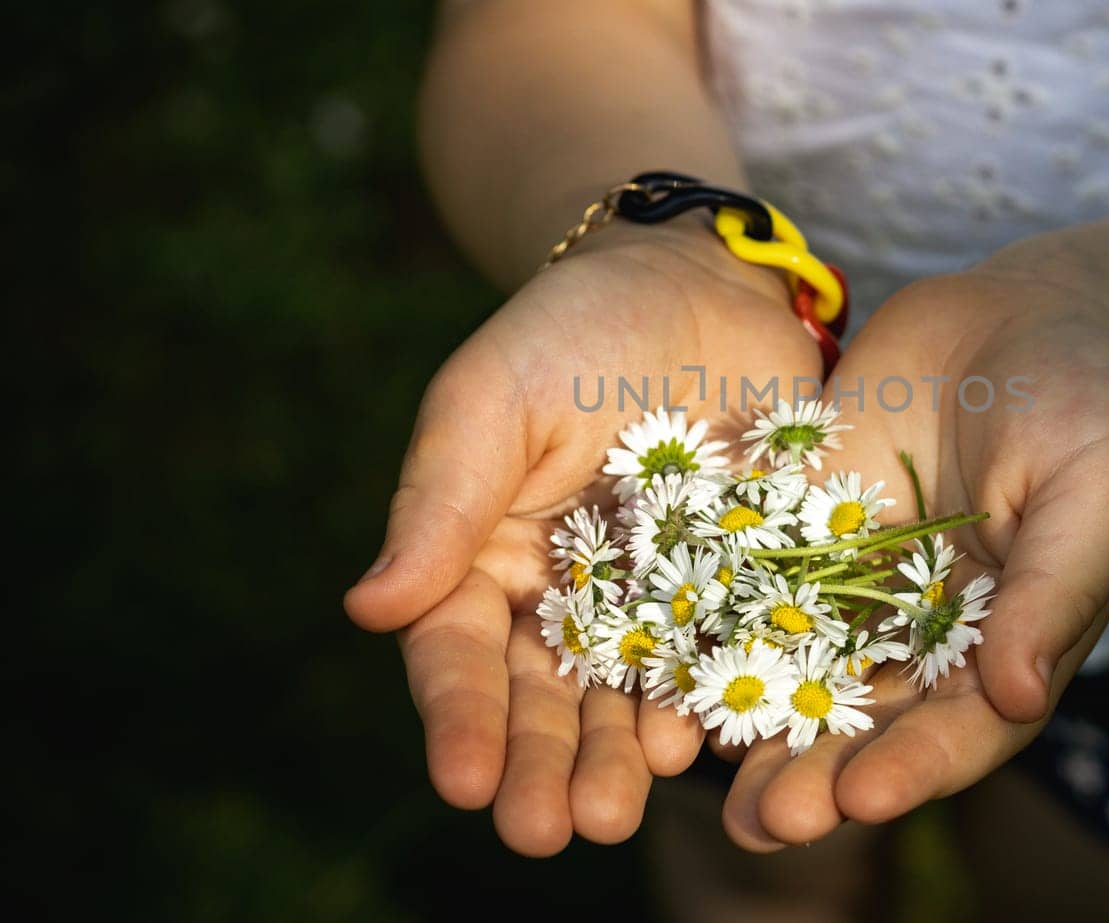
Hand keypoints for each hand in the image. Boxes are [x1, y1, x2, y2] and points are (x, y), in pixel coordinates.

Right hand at [344, 216, 819, 854]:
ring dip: (619, 760)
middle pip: (544, 698)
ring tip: (619, 812)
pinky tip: (706, 745)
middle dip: (541, 766)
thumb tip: (366, 607)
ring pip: (628, 696)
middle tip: (546, 831)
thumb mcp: (494, 396)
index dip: (460, 720)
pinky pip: (721, 656)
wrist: (699, 284)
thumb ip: (442, 497)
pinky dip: (711, 703)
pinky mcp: (735, 584)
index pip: (460, 655)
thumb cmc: (574, 327)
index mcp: (486, 557)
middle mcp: (566, 595)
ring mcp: (654, 597)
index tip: (464, 781)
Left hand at [719, 237, 1108, 849]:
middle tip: (761, 823)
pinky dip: (714, 617)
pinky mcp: (803, 522)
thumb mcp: (1094, 489)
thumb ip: (1055, 590)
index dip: (915, 770)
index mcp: (1007, 640)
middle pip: (868, 720)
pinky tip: (666, 654)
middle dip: (815, 774)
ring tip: (699, 771)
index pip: (962, 727)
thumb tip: (1017, 698)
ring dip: (753, 721)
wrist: (1025, 311)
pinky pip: (753, 575)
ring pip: (799, 663)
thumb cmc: (1088, 401)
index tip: (862, 800)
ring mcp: (857, 578)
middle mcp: (923, 627)